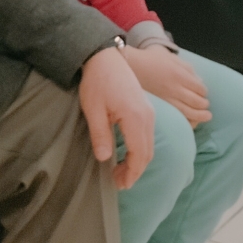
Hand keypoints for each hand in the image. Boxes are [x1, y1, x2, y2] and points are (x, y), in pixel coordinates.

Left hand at [80, 44, 155, 189]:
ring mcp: (149, 112)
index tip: (120, 184)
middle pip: (148, 153)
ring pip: (150, 145)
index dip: (132, 173)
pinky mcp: (146, 109)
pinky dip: (140, 149)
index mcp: (135, 118)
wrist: (105, 57)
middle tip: (118, 182)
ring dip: (138, 161)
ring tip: (121, 171)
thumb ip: (100, 135)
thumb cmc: (97, 82)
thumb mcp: (93, 110)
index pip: (139, 154)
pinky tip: (127, 153)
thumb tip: (105, 158)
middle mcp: (147, 116)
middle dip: (135, 171)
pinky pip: (148, 135)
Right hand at [122, 44, 211, 125]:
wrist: (129, 66)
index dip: (204, 92)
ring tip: (205, 116)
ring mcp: (166, 100)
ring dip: (200, 116)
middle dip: (204, 104)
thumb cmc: (150, 59)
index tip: (203, 92)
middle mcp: (174, 89)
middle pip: (197, 102)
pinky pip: (177, 118)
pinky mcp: (159, 107)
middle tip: (205, 106)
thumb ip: (187, 68)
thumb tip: (200, 81)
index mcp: (179, 75)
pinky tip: (191, 122)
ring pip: (190, 113)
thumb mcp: (171, 57)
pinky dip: (187, 122)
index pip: (200, 88)